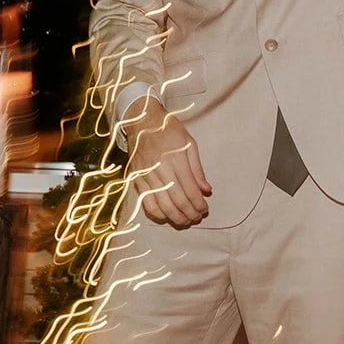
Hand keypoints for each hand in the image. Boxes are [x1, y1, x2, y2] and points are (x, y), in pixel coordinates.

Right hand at [123, 96, 212, 226]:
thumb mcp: (189, 143)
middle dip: (190, 213)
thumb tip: (206, 190)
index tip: (204, 209)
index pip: (190, 189)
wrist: (142, 122)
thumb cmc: (168, 130)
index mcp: (176, 159)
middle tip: (197, 217)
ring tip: (185, 220)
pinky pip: (147, 203)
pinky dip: (158, 214)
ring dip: (176, 217)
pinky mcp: (137, 180)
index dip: (199, 203)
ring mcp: (147, 176)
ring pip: (163, 206)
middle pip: (178, 200)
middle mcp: (161, 169)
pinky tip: (167, 216)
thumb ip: (198, 169)